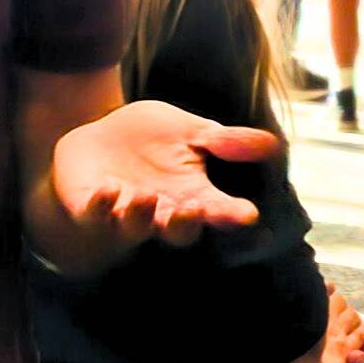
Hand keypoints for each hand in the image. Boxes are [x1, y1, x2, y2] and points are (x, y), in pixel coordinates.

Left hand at [49, 97, 280, 245]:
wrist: (101, 135)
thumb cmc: (154, 140)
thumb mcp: (193, 131)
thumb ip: (226, 141)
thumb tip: (273, 143)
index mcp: (191, 195)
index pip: (216, 211)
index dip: (231, 215)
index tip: (247, 214)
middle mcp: (160, 211)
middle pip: (177, 231)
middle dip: (184, 224)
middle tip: (193, 210)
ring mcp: (124, 211)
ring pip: (134, 226)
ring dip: (141, 215)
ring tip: (145, 196)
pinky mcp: (89, 206)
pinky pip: (94, 214)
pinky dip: (100, 205)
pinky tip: (108, 189)